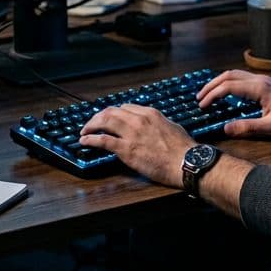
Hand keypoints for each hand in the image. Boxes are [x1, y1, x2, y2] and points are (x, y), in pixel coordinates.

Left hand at [80, 104, 194, 187]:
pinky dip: (90, 139)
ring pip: (104, 122)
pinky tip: (84, 141)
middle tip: (92, 123)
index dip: (114, 112)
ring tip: (84, 130)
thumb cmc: (183, 149)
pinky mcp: (126, 149)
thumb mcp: (171, 127)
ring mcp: (131, 134)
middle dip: (98, 117)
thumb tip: (154, 126)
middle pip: (111, 111)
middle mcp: (138, 120)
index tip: (108, 118)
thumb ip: (158, 124)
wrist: (185, 162)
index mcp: (150, 114)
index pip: (125, 107)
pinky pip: (103, 140)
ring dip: (91, 125)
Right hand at [197, 69, 270, 137]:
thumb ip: (248, 127)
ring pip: (235, 74)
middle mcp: (259, 80)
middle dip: (211, 85)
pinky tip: (226, 93)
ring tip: (208, 94)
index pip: (228, 86)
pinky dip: (229, 83)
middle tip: (200, 98)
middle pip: (229, 75)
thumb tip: (226, 129)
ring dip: (219, 82)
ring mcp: (263, 80)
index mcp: (259, 88)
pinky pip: (242, 78)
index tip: (203, 105)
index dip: (213, 95)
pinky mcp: (266, 83)